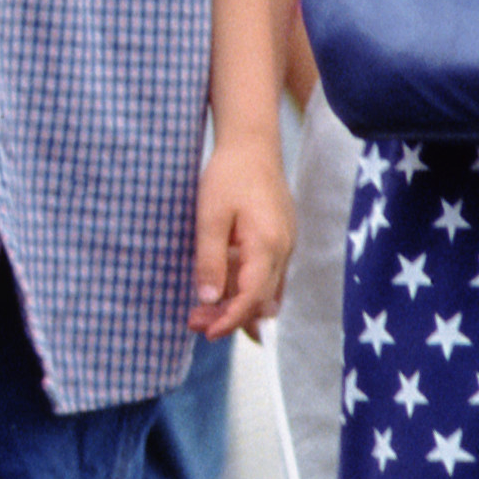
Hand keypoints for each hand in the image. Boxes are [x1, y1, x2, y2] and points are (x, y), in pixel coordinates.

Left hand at [189, 128, 291, 338]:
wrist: (252, 145)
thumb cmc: (228, 176)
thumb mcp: (209, 216)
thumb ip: (210, 259)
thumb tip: (209, 300)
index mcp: (267, 246)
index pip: (251, 299)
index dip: (228, 321)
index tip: (204, 332)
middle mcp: (283, 251)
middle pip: (260, 301)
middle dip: (229, 318)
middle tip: (193, 322)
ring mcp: (285, 246)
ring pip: (267, 292)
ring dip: (238, 306)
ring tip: (202, 311)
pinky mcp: (281, 241)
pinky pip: (269, 277)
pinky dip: (248, 291)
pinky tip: (224, 292)